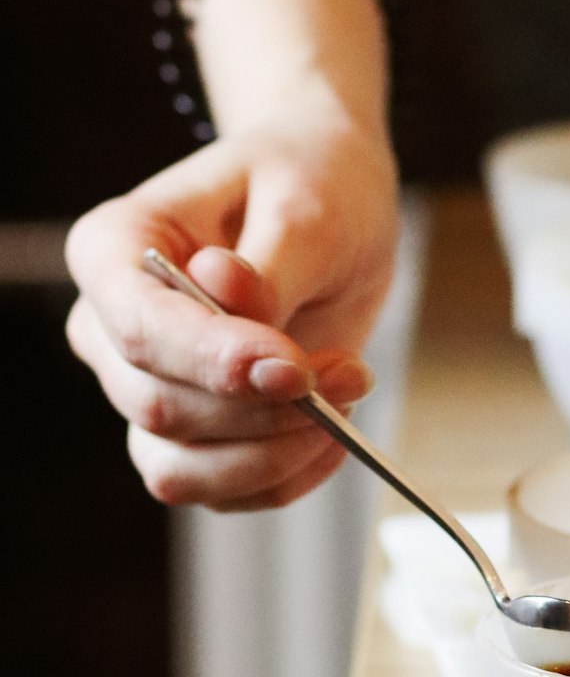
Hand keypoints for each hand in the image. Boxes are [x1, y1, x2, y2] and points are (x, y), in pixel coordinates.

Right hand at [66, 122, 397, 509]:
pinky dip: (286, 476)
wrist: (333, 207)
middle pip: (159, 408)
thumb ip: (268, 266)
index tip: (294, 368)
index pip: (135, 327)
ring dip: (275, 453)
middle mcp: (112, 329)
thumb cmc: (307, 183)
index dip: (211, 360)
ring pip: (180, 469)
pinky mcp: (192, 437)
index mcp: (111, 249)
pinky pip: (223, 493)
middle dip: (265, 408)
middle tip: (351, 373)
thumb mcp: (305, 204)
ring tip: (348, 396)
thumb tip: (231, 296)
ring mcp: (145, 389)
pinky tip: (336, 432)